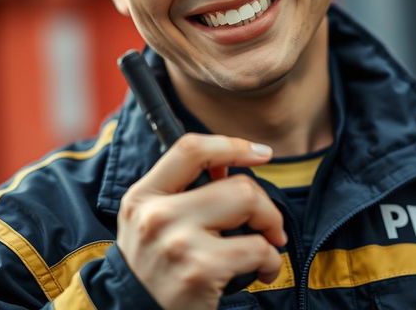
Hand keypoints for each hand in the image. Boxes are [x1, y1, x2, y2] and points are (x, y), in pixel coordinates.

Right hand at [116, 133, 286, 309]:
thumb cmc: (155, 270)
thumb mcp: (151, 223)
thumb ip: (181, 191)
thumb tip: (228, 165)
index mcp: (144, 195)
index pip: (191, 149)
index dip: (231, 145)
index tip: (260, 152)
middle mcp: (157, 214)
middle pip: (235, 182)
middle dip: (264, 203)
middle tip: (268, 223)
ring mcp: (177, 242)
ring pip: (250, 205)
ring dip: (271, 226)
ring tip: (267, 245)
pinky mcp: (200, 271)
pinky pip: (258, 248)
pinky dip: (271, 260)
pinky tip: (262, 270)